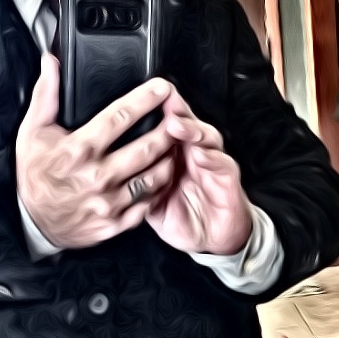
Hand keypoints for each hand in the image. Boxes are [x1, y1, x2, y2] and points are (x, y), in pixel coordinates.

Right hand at [16, 54, 177, 248]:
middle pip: (146, 147)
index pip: (120, 117)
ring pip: (153, 176)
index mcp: (79, 149)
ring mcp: (107, 202)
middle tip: (179, 115)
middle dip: (169, 128)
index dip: (146, 99)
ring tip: (177, 143)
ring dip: (169, 157)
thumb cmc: (35, 174)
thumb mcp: (33, 131)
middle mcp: (96, 176)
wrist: (32, 221)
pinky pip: (148, 203)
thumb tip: (50, 63)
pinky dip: (161, 187)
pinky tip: (165, 173)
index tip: (162, 87)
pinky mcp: (114, 222)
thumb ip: (46, 94)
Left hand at [145, 90, 252, 255]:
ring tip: (177, 125)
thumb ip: (137, 185)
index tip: (144, 98)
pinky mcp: (228, 180)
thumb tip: (110, 174)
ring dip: (192, 129)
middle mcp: (193, 154)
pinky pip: (222, 165)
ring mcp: (212, 164)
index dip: (158, 112)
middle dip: (176, 111)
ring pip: (206, 137)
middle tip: (164, 103)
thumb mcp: (151, 202)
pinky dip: (212, 158)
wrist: (211, 239)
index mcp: (173, 155)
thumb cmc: (180, 215)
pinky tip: (201, 154)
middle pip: (187, 124)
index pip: (166, 127)